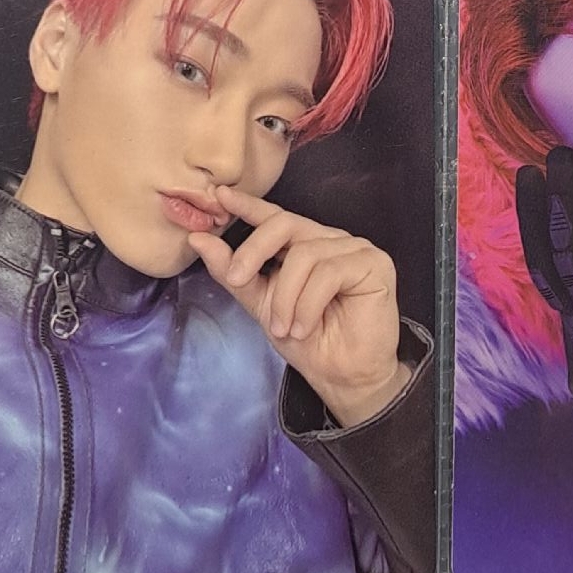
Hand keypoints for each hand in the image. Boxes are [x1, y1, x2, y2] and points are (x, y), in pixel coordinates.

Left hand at [188, 186, 407, 426]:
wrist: (341, 377)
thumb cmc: (308, 342)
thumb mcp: (262, 305)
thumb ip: (234, 273)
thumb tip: (198, 241)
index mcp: (304, 245)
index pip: (276, 218)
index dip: (249, 205)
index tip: (219, 196)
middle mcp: (330, 240)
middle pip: (285, 224)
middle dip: (254, 250)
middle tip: (237, 279)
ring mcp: (354, 249)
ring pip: (304, 254)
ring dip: (286, 297)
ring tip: (285, 329)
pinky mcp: (374, 264)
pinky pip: (329, 272)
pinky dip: (309, 303)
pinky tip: (304, 326)